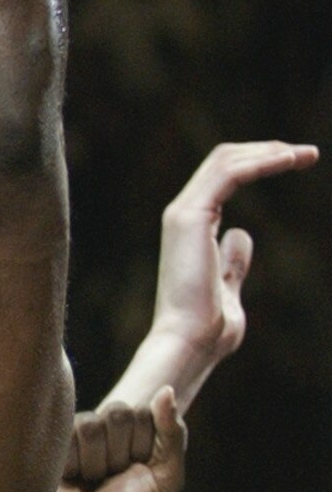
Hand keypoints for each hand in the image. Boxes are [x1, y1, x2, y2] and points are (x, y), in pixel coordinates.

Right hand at [45, 389, 186, 491]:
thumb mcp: (166, 482)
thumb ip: (172, 435)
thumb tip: (166, 389)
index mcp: (142, 437)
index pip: (146, 412)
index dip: (143, 446)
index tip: (138, 473)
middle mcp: (111, 433)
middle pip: (118, 413)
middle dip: (119, 453)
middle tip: (111, 480)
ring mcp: (80, 438)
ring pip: (90, 424)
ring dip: (94, 462)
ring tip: (90, 483)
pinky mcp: (53, 445)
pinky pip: (64, 436)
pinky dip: (71, 464)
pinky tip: (70, 481)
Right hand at [131, 140, 315, 411]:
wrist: (189, 341)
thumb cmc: (209, 327)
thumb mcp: (229, 287)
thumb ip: (234, 261)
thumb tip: (241, 235)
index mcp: (191, 226)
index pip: (224, 177)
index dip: (259, 164)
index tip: (296, 162)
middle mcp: (183, 213)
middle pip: (225, 160)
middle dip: (267, 151)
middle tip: (307, 153)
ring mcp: (184, 213)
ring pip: (226, 161)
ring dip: (268, 152)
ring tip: (305, 154)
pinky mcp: (190, 216)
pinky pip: (229, 175)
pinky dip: (260, 163)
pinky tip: (288, 161)